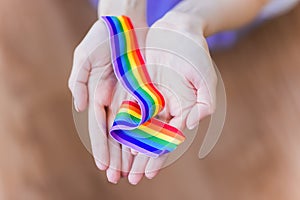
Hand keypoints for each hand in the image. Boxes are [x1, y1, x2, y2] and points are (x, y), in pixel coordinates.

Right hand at [69, 0, 147, 183]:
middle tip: (118, 177)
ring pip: (132, 130)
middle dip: (116, 157)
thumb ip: (79, 82)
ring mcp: (130, 98)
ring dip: (132, 151)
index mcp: (98, 97)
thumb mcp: (84, 57)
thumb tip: (82, 108)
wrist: (125, 24)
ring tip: (133, 170)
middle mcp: (114, 101)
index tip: (103, 166)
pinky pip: (148, 116)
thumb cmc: (102, 38)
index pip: (100, 129)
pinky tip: (150, 147)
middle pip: (116, 135)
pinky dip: (148, 132)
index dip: (101, 148)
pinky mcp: (145, 91)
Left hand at [125, 13, 217, 184]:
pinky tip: (112, 139)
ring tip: (120, 166)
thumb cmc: (195, 54)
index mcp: (181, 111)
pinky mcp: (138, 89)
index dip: (159, 157)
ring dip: (129, 147)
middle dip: (142, 159)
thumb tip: (189, 125)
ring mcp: (151, 100)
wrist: (177, 32)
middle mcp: (165, 109)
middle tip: (132, 178)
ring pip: (137, 128)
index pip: (169, 139)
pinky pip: (127, 109)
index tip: (149, 173)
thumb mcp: (205, 78)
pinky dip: (120, 124)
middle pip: (152, 139)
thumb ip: (203, 103)